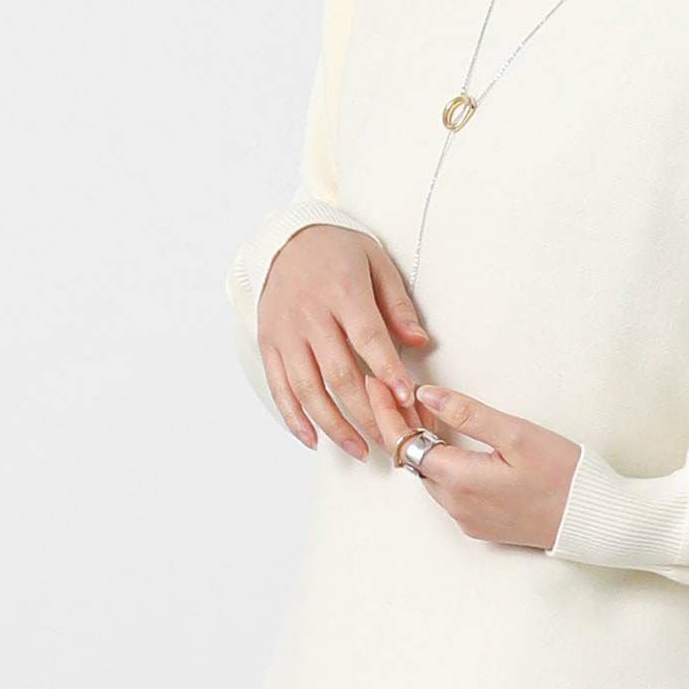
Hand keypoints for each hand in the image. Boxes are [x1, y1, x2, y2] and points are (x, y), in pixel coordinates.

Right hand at [256, 224, 429, 457]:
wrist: (287, 239)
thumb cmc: (339, 251)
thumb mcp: (377, 262)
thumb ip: (397, 305)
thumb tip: (420, 342)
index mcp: (342, 291)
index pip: (368, 338)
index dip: (387, 371)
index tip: (406, 400)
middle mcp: (309, 315)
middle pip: (339, 373)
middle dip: (367, 412)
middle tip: (391, 438)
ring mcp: (285, 332)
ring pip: (308, 389)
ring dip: (334, 425)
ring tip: (359, 449)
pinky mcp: (268, 344)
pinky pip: (279, 387)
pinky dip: (294, 418)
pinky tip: (313, 439)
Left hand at [363, 377, 580, 552]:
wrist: (593, 519)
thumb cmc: (564, 474)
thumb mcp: (517, 434)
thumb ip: (468, 414)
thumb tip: (425, 395)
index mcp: (459, 481)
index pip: (404, 442)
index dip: (386, 411)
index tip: (374, 383)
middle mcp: (455, 506)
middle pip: (412, 460)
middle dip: (401, 423)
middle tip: (396, 387)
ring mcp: (467, 519)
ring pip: (429, 475)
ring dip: (422, 444)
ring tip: (423, 409)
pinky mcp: (480, 525)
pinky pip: (448, 490)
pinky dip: (442, 463)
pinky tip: (452, 442)